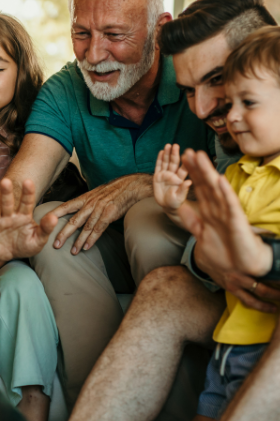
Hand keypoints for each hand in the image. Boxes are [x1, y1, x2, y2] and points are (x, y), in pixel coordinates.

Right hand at [0, 178, 58, 260]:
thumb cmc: (26, 245)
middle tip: (6, 181)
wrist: (12, 256)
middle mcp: (9, 216)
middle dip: (7, 193)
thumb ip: (46, 228)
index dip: (28, 193)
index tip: (28, 182)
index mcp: (23, 215)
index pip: (26, 202)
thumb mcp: (39, 239)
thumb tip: (54, 217)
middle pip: (8, 203)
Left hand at [50, 173, 151, 253]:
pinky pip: (98, 229)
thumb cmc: (112, 192)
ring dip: (78, 241)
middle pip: (73, 221)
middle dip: (63, 234)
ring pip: (85, 228)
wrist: (129, 186)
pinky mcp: (109, 215)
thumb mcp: (95, 194)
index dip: (54, 214)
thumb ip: (85, 204)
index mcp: (84, 198)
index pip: (65, 206)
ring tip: (72, 252)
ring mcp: (99, 209)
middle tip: (55, 245)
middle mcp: (89, 204)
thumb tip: (75, 212)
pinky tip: (86, 247)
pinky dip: (92, 239)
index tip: (44, 221)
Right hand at [153, 144, 190, 210]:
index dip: (184, 162)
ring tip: (168, 145)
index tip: (186, 154)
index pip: (183, 169)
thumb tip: (189, 182)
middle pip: (174, 163)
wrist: (167, 205)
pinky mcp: (158, 177)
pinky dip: (159, 159)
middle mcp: (173, 175)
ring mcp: (165, 175)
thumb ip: (183, 190)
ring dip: (167, 154)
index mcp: (180, 179)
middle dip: (174, 154)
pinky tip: (161, 152)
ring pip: (166, 162)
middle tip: (175, 145)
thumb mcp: (179, 198)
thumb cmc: (175, 202)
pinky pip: (158, 166)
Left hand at [180, 149, 271, 276]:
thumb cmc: (224, 253)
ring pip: (216, 189)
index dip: (191, 174)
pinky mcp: (237, 221)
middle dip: (197, 168)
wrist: (241, 270)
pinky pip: (230, 205)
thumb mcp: (200, 233)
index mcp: (209, 211)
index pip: (199, 188)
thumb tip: (179, 207)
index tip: (182, 159)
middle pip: (206, 184)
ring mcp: (228, 214)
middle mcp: (218, 209)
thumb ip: (191, 220)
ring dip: (208, 173)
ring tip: (201, 156)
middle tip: (188, 151)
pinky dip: (225, 192)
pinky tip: (220, 179)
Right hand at [192, 238, 278, 311]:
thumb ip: (255, 234)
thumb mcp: (236, 236)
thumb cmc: (220, 242)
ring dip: (268, 304)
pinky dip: (257, 305)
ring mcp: (233, 284)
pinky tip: (267, 307)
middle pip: (263, 289)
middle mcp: (238, 276)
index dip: (278, 277)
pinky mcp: (229, 288)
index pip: (265, 271)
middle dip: (276, 293)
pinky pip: (245, 300)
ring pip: (254, 298)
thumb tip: (272, 234)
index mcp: (242, 264)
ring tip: (277, 307)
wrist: (201, 253)